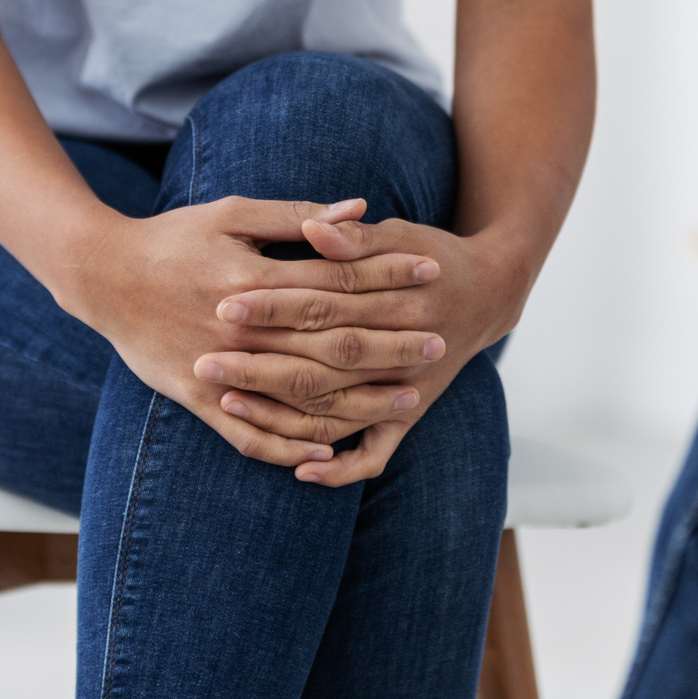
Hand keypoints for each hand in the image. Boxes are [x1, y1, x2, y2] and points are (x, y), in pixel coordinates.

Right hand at [62, 196, 448, 469]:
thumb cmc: (172, 236)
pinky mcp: (197, 398)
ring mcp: (220, 370)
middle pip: (332, 343)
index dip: (389, 276)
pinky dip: (290, 446)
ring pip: (302, 395)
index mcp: (256, 280)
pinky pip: (249, 434)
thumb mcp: (232, 213)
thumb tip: (358, 208)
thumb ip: (296, 216)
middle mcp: (244, 330)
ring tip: (408, 400)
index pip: (338, 281)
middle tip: (439, 344)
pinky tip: (330, 452)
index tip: (432, 272)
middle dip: (390, 344)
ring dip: (359, 401)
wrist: (100, 275)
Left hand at [197, 216, 525, 486]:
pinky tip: (302, 470)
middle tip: (206, 358)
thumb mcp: (399, 233)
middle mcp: (404, 350)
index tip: (224, 303)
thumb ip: (355, 238)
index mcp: (398, 299)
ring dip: (283, 413)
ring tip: (228, 401)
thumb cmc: (432, 253)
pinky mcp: (410, 414)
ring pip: (338, 411)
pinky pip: (376, 454)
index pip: (322, 304)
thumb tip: (315, 228)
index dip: (273, 305)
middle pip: (322, 362)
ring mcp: (407, 388)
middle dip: (260, 362)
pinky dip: (342, 467)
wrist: (491, 291)